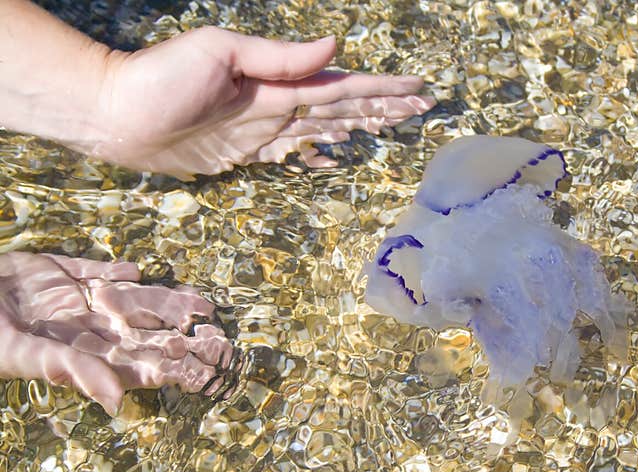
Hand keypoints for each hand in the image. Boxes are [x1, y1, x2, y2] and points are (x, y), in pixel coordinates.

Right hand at [0, 252, 232, 414]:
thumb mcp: (31, 357)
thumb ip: (77, 373)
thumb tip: (118, 403)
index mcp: (84, 354)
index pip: (140, 362)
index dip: (174, 366)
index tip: (211, 371)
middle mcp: (85, 328)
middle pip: (145, 333)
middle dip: (182, 337)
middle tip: (224, 342)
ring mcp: (73, 300)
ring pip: (131, 300)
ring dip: (164, 302)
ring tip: (201, 303)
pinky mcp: (55, 272)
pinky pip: (92, 271)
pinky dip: (114, 270)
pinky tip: (136, 269)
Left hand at [93, 28, 435, 177]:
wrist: (117, 113)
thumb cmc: (162, 79)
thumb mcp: (221, 54)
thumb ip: (278, 57)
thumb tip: (334, 46)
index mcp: (277, 83)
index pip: (342, 86)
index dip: (382, 89)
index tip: (418, 88)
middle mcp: (276, 106)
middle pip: (342, 107)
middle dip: (381, 106)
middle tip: (419, 106)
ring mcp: (261, 131)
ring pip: (324, 128)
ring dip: (358, 126)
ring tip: (388, 125)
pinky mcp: (242, 154)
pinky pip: (292, 155)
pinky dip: (317, 156)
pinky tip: (332, 158)